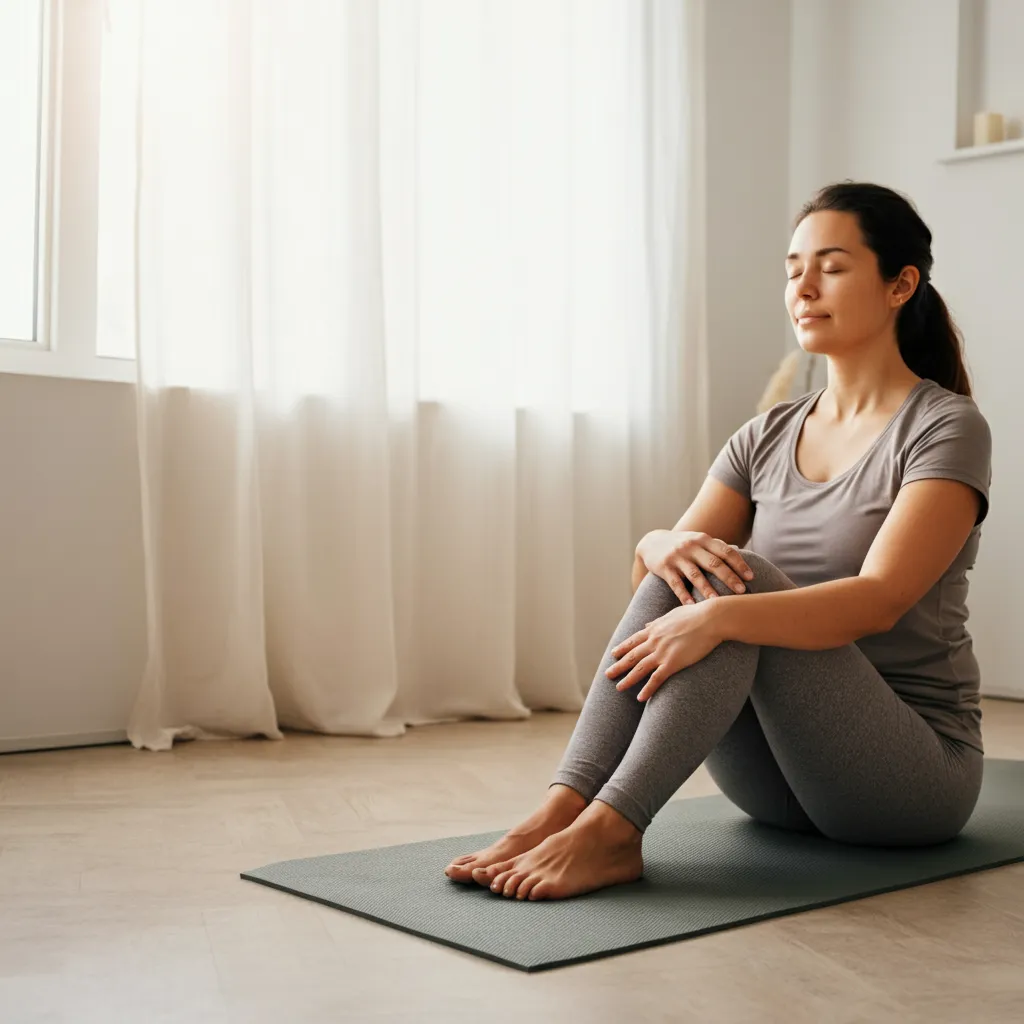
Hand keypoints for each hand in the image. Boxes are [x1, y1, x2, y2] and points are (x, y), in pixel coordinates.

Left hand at [605, 600, 722, 700]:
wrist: (710, 619)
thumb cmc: (696, 614)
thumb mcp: (672, 614)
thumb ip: (658, 621)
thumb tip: (647, 624)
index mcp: (654, 629)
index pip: (634, 640)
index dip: (622, 648)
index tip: (613, 654)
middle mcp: (654, 641)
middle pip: (632, 656)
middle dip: (618, 666)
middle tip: (607, 674)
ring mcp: (662, 652)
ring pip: (639, 668)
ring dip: (627, 679)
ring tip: (618, 688)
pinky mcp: (673, 663)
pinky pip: (656, 679)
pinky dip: (647, 689)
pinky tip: (640, 697)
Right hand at [637, 530, 753, 604]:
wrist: (651, 543)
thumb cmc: (683, 545)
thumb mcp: (698, 541)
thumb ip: (716, 548)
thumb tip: (741, 555)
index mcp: (703, 539)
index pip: (725, 551)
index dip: (739, 563)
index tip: (750, 577)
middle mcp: (691, 546)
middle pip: (714, 563)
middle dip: (729, 577)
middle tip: (741, 591)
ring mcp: (677, 557)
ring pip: (695, 575)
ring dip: (708, 590)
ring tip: (718, 603)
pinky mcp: (664, 567)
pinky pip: (676, 584)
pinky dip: (684, 596)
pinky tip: (692, 607)